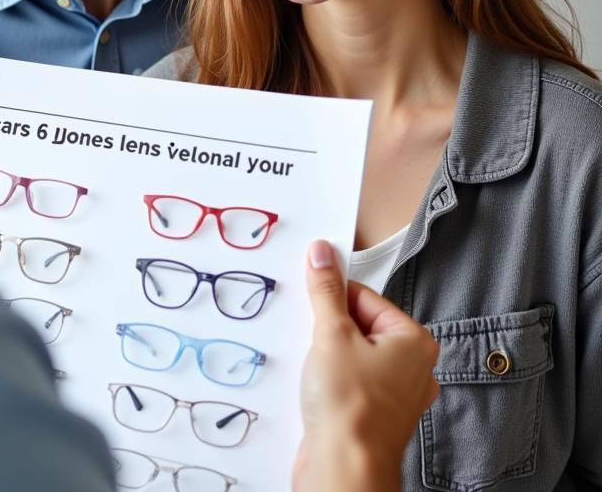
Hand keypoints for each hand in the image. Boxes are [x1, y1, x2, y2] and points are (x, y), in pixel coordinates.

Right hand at [293, 239, 439, 491]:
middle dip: (327, 328)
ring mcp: (393, 394)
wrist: (343, 468)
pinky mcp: (372, 414)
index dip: (332, 296)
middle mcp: (411, 367)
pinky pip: (347, 380)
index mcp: (413, 341)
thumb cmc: (351, 408)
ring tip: (314, 367)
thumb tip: (322, 254)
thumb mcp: (331, 334)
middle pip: (357, 324)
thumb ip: (325, 290)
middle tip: (313, 338)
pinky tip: (314, 386)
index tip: (310, 295)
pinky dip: (328, 378)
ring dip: (325, 354)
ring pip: (350, 353)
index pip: (364, 296)